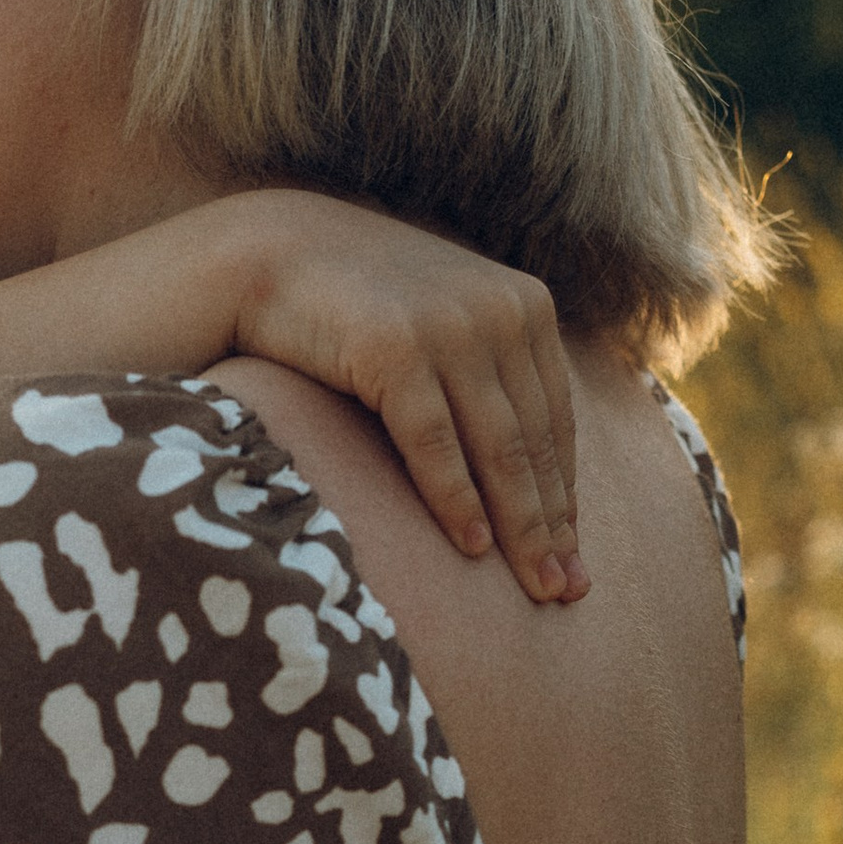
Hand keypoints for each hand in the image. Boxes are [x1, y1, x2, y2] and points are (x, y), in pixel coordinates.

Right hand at [225, 194, 584, 602]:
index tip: (573, 554)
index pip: (556, 418)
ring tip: (534, 584)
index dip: (566, 492)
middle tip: (567, 590)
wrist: (269, 253)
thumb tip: (528, 461)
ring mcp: (450, 325)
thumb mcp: (441, 325)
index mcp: (525, 305)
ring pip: (499, 447)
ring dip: (519, 525)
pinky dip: (457, 499)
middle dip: (552, 522)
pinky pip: (436, 442)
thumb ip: (490, 371)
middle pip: (535, 440)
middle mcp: (500, 310)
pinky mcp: (397, 347)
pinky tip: (473, 546)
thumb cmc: (357, 306)